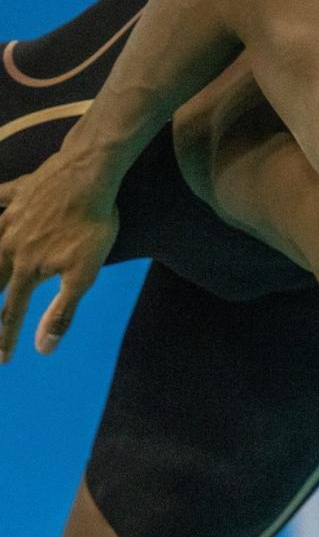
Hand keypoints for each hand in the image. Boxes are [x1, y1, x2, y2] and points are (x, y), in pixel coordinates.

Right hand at [0, 151, 118, 361]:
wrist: (89, 175)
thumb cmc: (91, 226)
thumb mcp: (83, 275)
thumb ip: (62, 312)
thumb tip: (44, 348)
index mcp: (26, 269)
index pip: (11, 312)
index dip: (5, 338)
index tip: (3, 360)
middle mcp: (8, 245)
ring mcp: (9, 217)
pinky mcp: (16, 192)